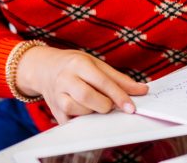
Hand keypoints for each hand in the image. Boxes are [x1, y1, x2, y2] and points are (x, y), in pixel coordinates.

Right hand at [15, 46, 148, 123]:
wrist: (45, 68)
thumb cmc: (75, 65)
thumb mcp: (97, 64)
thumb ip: (119, 79)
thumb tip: (141, 90)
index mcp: (78, 64)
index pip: (102, 82)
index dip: (118, 96)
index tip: (131, 107)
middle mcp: (65, 79)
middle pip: (87, 97)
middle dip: (105, 105)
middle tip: (111, 105)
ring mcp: (56, 95)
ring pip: (78, 111)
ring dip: (93, 112)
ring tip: (95, 104)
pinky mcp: (53, 110)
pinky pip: (70, 122)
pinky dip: (82, 121)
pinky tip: (86, 113)